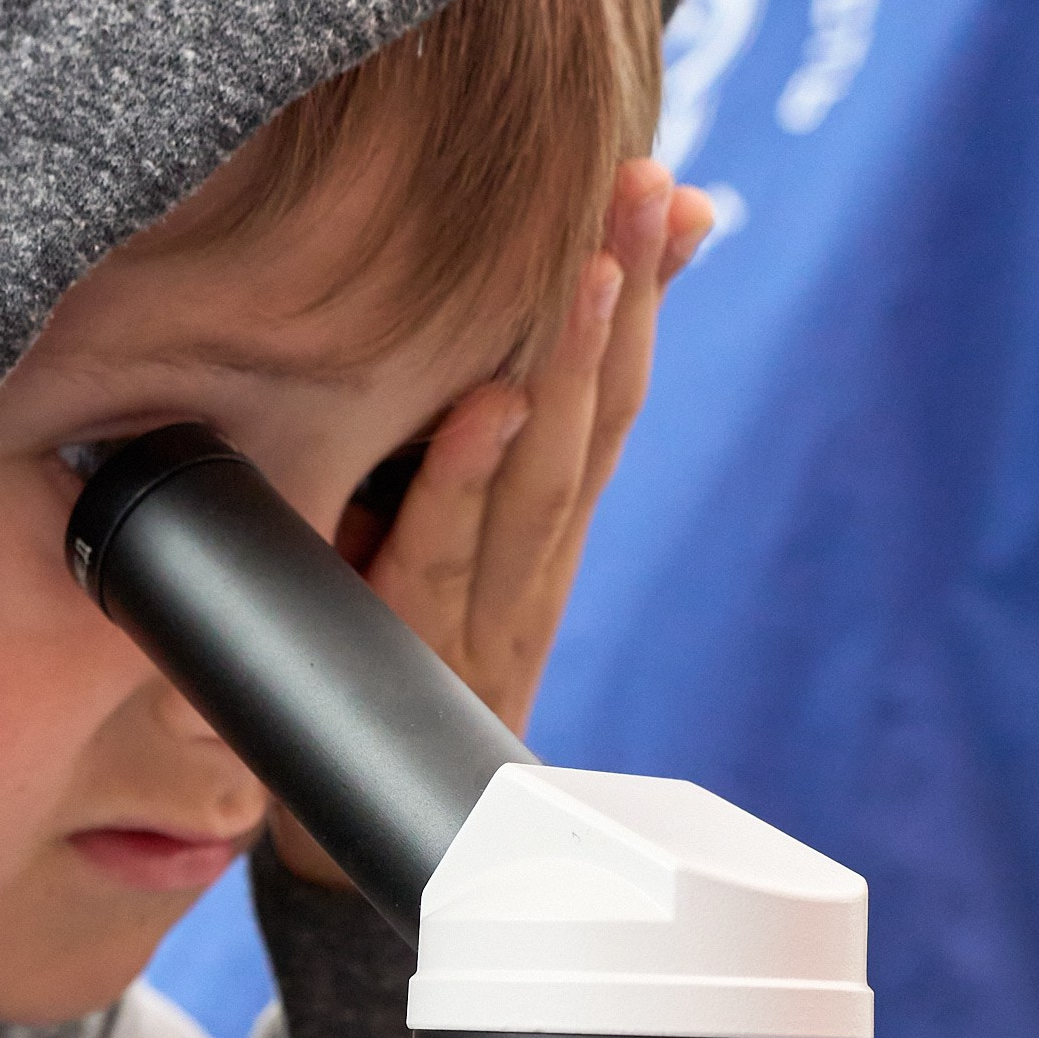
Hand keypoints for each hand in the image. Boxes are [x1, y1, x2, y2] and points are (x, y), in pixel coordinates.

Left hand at [273, 159, 715, 886]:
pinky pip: (445, 559)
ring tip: (591, 263)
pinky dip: (464, 483)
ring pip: (547, 476)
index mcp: (545, 539)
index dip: (647, 295)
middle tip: (646, 183)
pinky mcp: (424, 660)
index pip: (612, 396)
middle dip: (628, 293)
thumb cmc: (393, 687)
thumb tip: (488, 359)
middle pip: (600, 416)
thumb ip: (465, 476)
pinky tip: (480, 409)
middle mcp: (534, 569)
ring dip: (569, 363)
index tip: (673, 193)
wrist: (366, 854)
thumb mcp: (440, 568)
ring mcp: (488, 615)